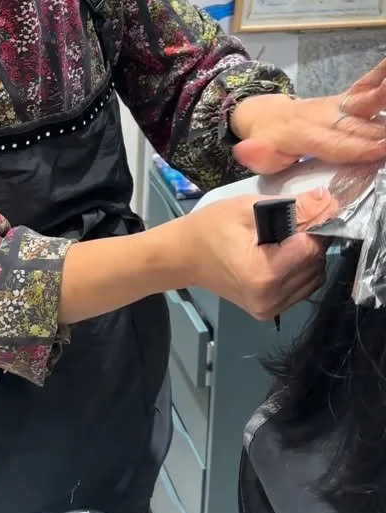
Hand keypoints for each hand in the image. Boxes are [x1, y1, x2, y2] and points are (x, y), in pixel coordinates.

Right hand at [178, 188, 335, 319]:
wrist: (184, 256)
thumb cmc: (210, 227)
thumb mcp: (248, 208)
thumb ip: (292, 207)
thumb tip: (327, 201)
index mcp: (262, 274)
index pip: (311, 248)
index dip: (312, 225)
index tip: (302, 210)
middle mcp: (270, 299)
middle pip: (315, 263)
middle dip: (312, 239)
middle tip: (291, 221)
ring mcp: (271, 309)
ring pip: (315, 277)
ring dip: (308, 256)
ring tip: (285, 239)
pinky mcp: (270, 312)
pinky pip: (303, 288)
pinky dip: (300, 269)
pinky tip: (282, 255)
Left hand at [229, 59, 385, 173]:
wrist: (266, 115)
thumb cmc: (267, 141)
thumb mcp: (256, 152)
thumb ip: (256, 154)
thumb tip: (245, 151)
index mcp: (304, 133)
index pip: (336, 143)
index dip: (359, 147)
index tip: (381, 148)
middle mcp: (324, 116)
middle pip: (359, 126)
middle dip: (382, 131)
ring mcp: (336, 105)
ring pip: (366, 100)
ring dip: (383, 96)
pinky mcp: (344, 99)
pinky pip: (365, 85)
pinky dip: (380, 76)